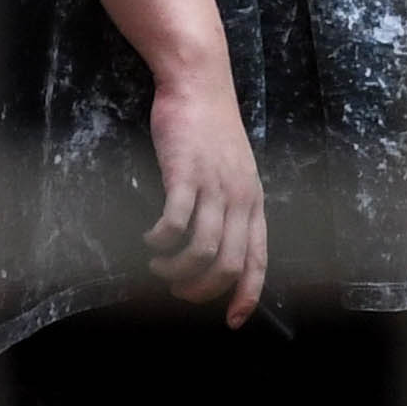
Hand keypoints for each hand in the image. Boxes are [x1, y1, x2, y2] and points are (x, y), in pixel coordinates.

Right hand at [141, 63, 267, 325]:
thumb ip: (231, 206)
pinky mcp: (185, 174)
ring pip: (202, 250)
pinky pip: (175, 223)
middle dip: (202, 290)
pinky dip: (160, 241)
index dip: (247, 295)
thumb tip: (218, 246)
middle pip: (229, 264)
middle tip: (178, 291)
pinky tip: (148, 240)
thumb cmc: (211, 130)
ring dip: (176, 270)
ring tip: (157, 266)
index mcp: (254, 202)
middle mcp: (240, 198)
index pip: (258, 260)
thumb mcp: (235, 172)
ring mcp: (214, 186)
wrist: (199, 85)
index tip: (232, 320)